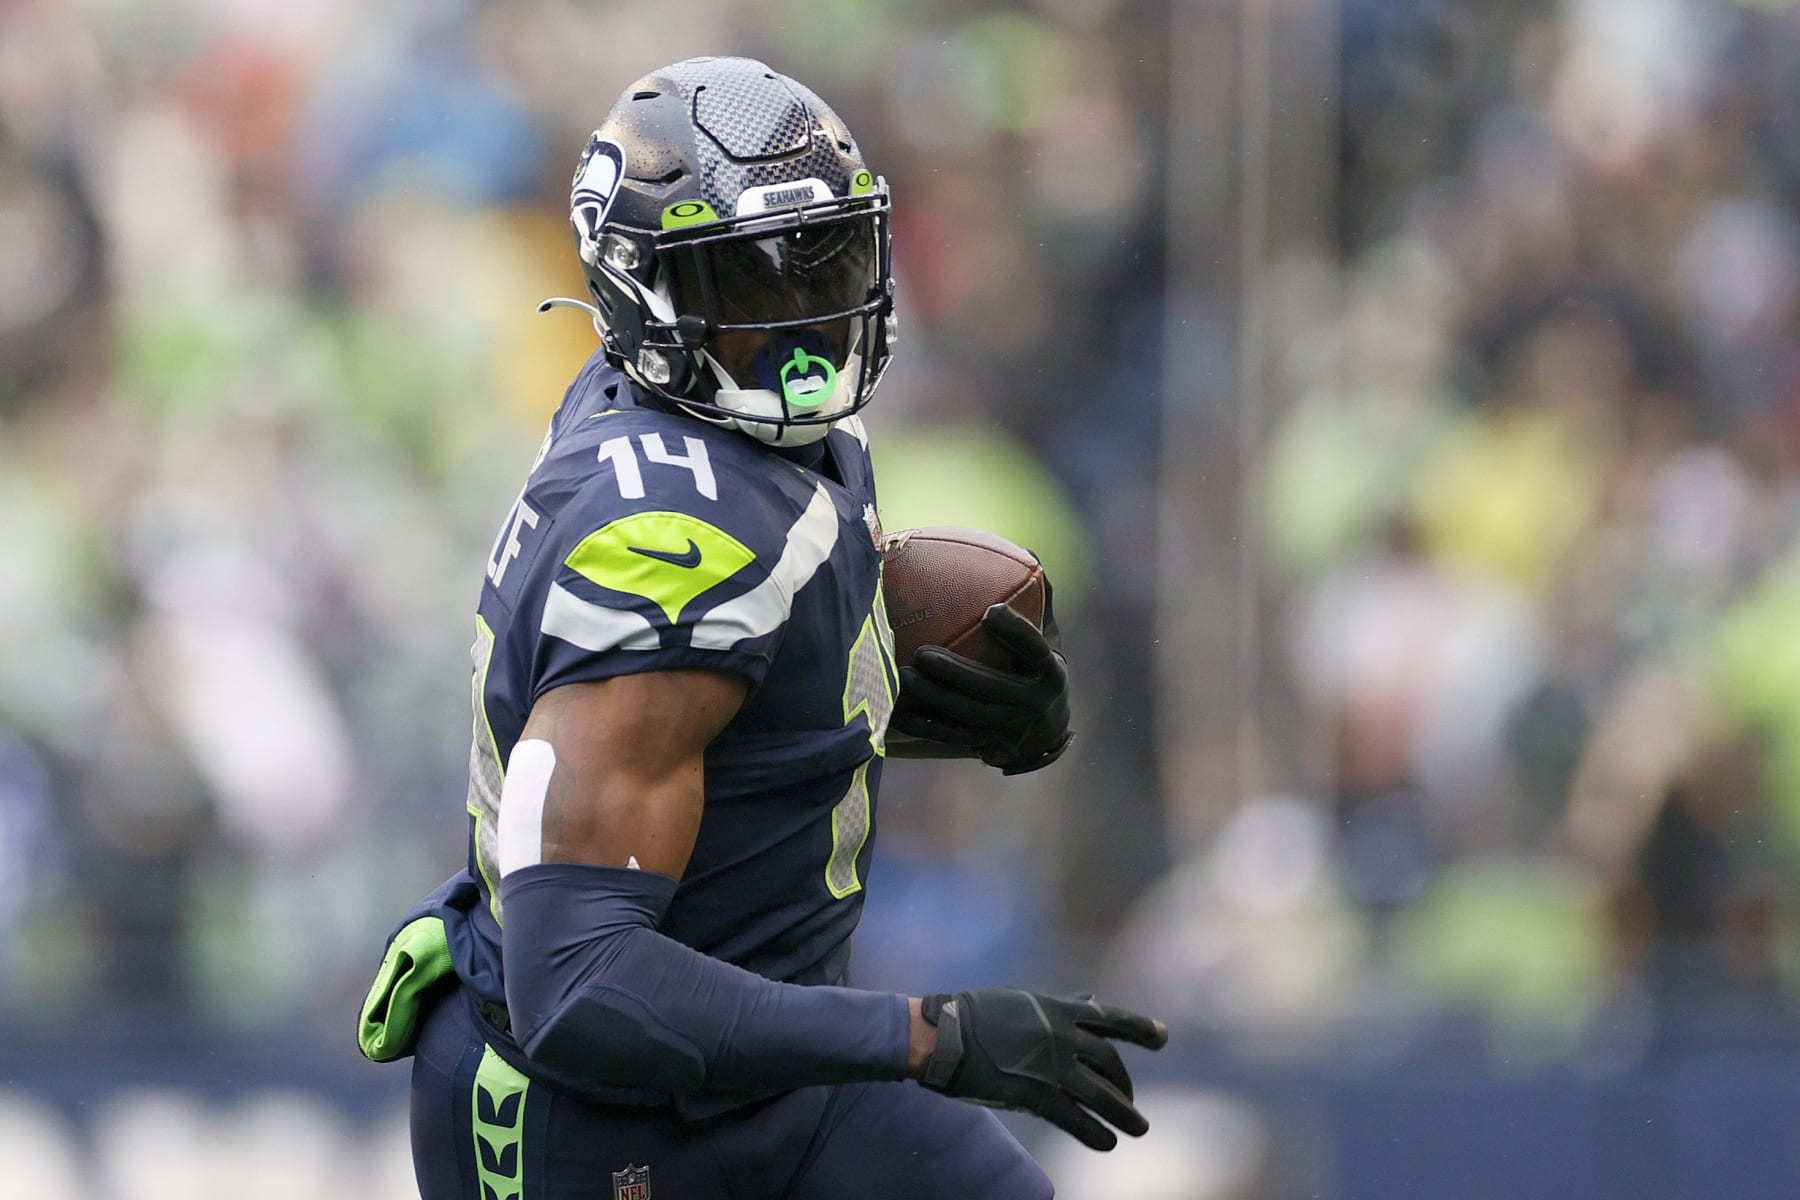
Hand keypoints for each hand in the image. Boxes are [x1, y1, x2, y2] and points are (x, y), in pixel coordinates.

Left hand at [891, 601, 1072, 773]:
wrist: (1045, 733)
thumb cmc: (1037, 670)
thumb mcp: (1047, 640)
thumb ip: (1037, 601)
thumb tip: (1026, 553)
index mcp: (1050, 672)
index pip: (1034, 649)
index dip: (1016, 632)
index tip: (990, 611)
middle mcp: (1034, 704)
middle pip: (992, 689)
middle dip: (956, 673)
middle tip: (922, 653)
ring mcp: (1011, 729)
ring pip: (968, 714)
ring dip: (934, 696)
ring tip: (905, 676)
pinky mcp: (989, 746)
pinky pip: (952, 736)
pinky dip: (924, 725)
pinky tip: (896, 711)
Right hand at [913, 988, 1167, 1150]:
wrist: (943, 1034)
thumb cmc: (976, 1013)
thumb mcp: (1023, 999)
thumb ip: (1060, 1004)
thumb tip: (1090, 999)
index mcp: (1058, 1008)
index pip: (1111, 1018)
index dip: (1140, 1028)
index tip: (1162, 1037)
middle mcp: (1062, 1035)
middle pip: (1110, 1063)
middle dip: (1124, 1085)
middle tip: (1131, 1101)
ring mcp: (1051, 1065)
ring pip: (1101, 1095)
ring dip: (1124, 1114)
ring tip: (1138, 1128)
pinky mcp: (1034, 1094)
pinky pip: (1074, 1118)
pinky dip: (1094, 1132)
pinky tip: (1107, 1142)